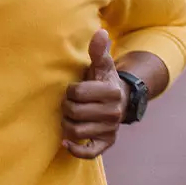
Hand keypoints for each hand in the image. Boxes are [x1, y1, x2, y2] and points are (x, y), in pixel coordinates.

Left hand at [61, 29, 127, 158]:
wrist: (120, 101)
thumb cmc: (104, 80)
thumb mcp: (102, 65)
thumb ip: (99, 50)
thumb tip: (101, 31)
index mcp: (112, 92)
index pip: (77, 93)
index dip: (70, 91)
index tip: (73, 89)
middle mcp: (114, 113)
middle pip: (74, 112)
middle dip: (66, 106)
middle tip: (69, 103)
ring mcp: (110, 130)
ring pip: (77, 131)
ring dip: (66, 123)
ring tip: (69, 116)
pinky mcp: (107, 143)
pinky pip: (89, 153)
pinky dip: (75, 149)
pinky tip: (65, 141)